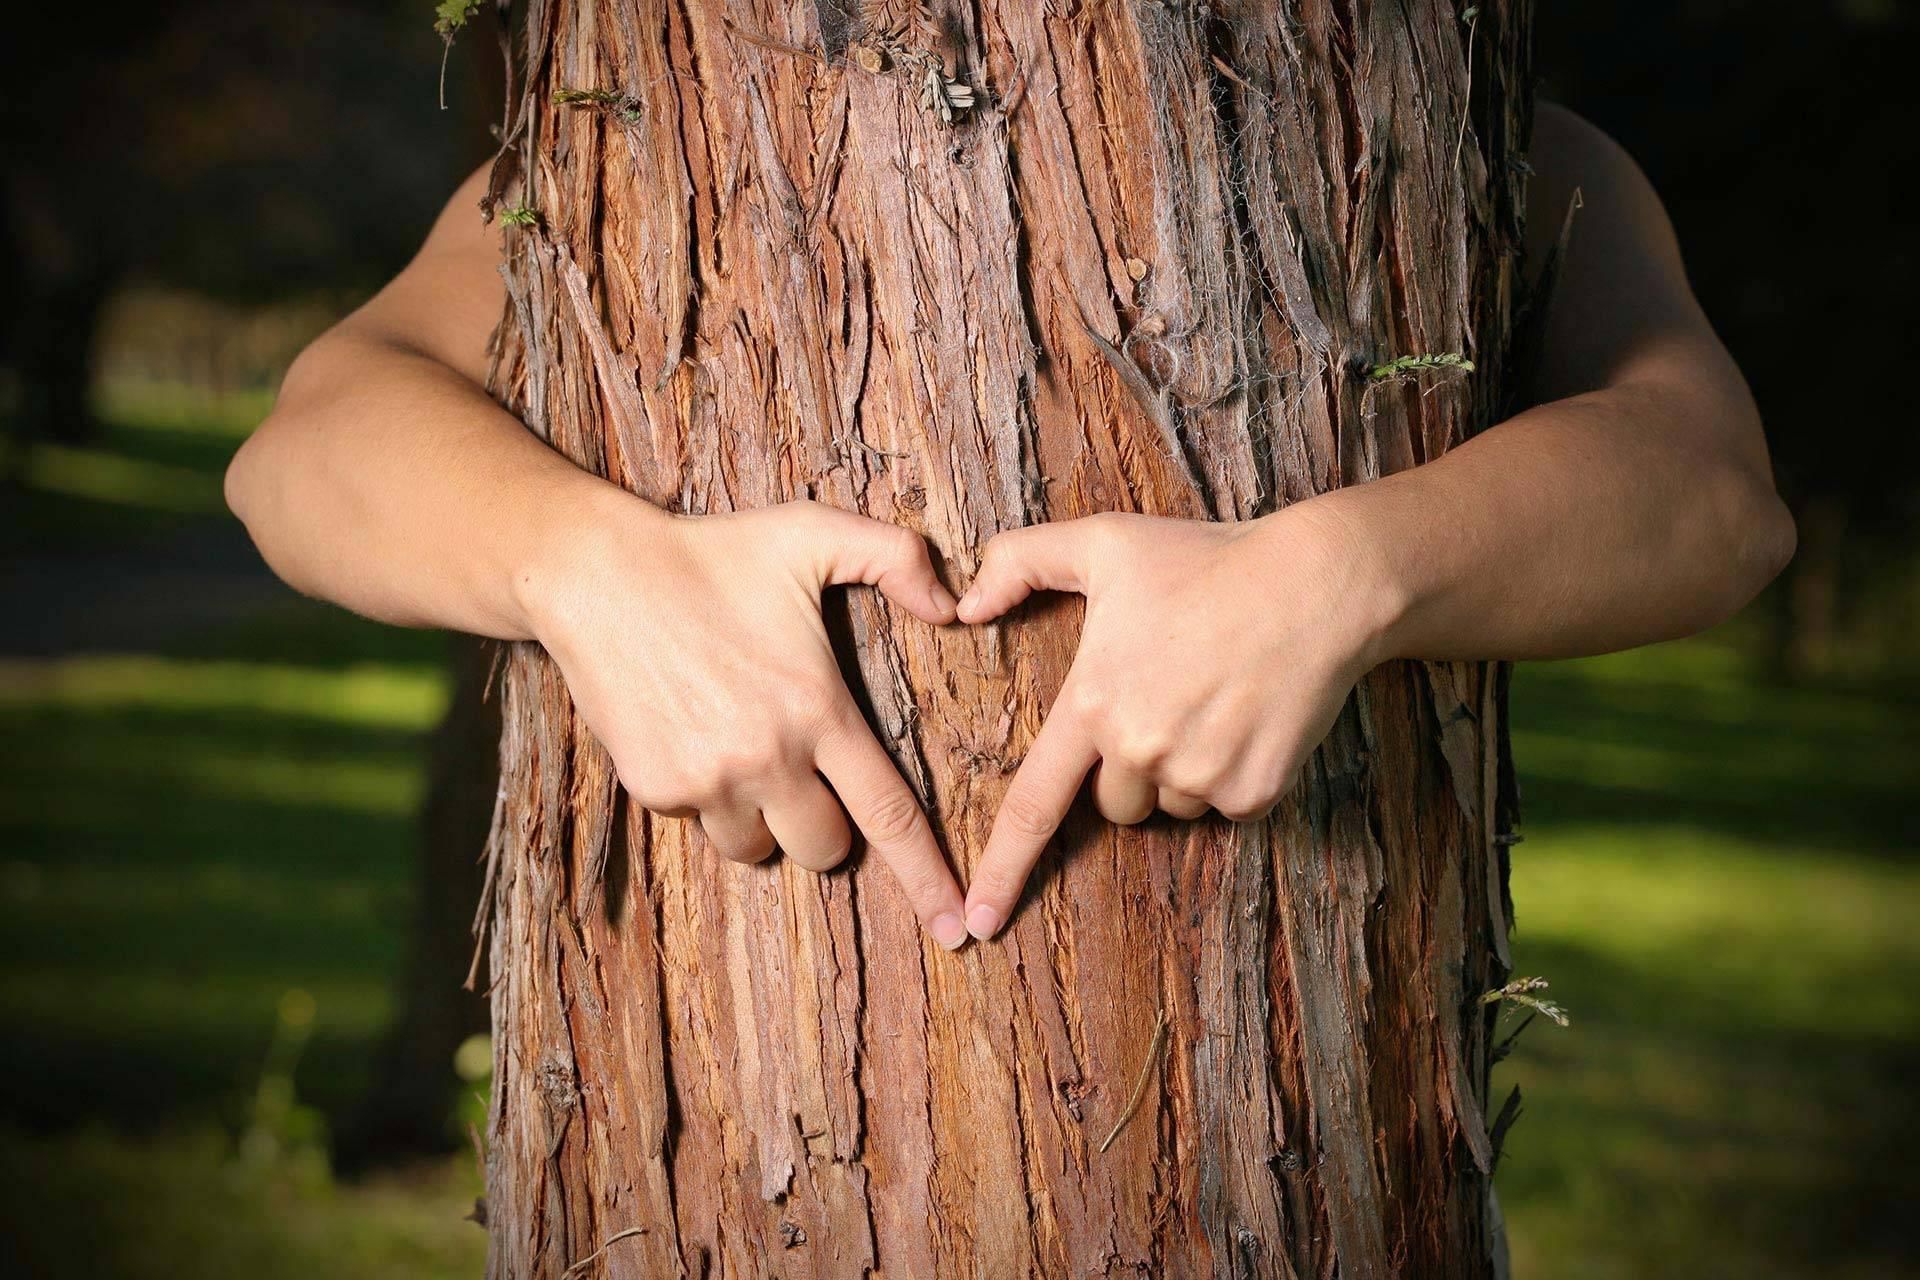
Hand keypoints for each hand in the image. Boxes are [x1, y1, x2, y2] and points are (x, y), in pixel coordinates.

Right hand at [527, 494, 971, 949]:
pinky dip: (710, 797)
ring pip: (758, 848)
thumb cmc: (713, 552)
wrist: (596, 575)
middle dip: (827, 827)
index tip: (958, 929)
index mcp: (817, 710)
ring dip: (764, 818)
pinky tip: (696, 734)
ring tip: (743, 745)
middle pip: (825, 849)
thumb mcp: (813, 533)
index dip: (927, 877)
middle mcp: (766, 759)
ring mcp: (706, 782)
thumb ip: (899, 558)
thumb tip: (957, 605)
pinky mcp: (655, 790)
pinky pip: (702, 825)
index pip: (888, 814)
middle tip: (805, 768)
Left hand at [953, 506, 1395, 939]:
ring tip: (1214, 698)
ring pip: (1171, 806)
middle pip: (1113, 804)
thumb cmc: (1207, 560)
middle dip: (1130, 769)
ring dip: (1183, 771)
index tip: (980, 921)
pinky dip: (1234, 775)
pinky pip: (1226, 808)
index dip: (1003, 868)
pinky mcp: (1254, 792)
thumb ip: (1020, 561)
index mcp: (1094, 703)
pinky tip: (1250, 715)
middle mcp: (1141, 749)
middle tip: (1169, 698)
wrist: (1317, 585)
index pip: (1034, 804)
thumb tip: (964, 605)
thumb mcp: (1104, 542)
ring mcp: (1200, 776)